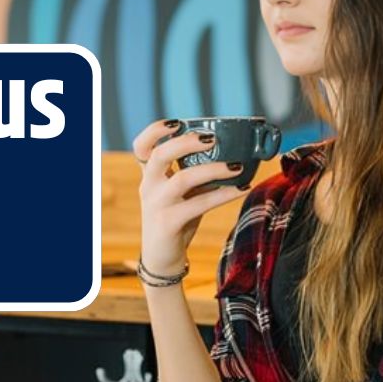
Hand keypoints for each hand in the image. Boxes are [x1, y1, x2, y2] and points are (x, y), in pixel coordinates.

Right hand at [131, 119, 248, 275]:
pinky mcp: (169, 223)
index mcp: (149, 175)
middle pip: (160, 155)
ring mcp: (157, 205)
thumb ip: (196, 174)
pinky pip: (200, 204)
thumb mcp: (182, 193)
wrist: (162, 258)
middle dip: (186, 142)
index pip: (141, 146)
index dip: (155, 130)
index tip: (177, 123)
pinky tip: (241, 188)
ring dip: (213, 169)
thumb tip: (234, 154)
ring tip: (237, 166)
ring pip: (183, 179)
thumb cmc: (176, 218)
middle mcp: (149, 186)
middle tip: (212, 139)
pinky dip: (223, 194)